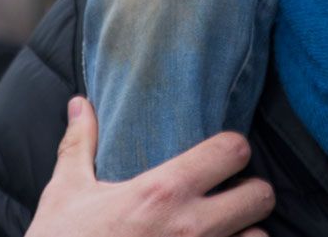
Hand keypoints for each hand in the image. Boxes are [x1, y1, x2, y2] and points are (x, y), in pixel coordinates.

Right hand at [28, 97, 271, 236]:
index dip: (231, 149)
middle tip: (229, 195)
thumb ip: (79, 145)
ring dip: (246, 234)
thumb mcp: (66, 195)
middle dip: (249, 192)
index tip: (219, 156)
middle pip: (261, 196)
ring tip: (226, 230)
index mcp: (161, 193)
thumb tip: (80, 104)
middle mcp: (190, 228)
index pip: (233, 150)